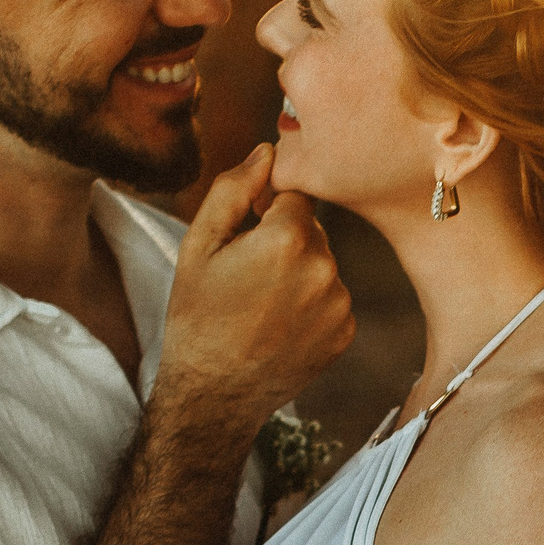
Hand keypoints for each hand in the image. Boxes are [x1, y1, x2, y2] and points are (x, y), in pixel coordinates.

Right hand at [157, 144, 353, 431]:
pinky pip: (332, 298)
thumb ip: (234, 190)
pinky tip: (280, 325)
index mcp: (287, 238)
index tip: (248, 230)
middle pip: (311, 230)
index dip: (269, 207)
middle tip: (247, 275)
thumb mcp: (200, 245)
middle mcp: (324, 268)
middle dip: (284, 241)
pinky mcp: (346, 332)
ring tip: (261, 305)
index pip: (295, 194)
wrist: (213, 394)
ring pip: (322, 264)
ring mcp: (339, 303)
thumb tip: (267, 150)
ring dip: (299, 273)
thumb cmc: (197, 316)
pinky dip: (311, 305)